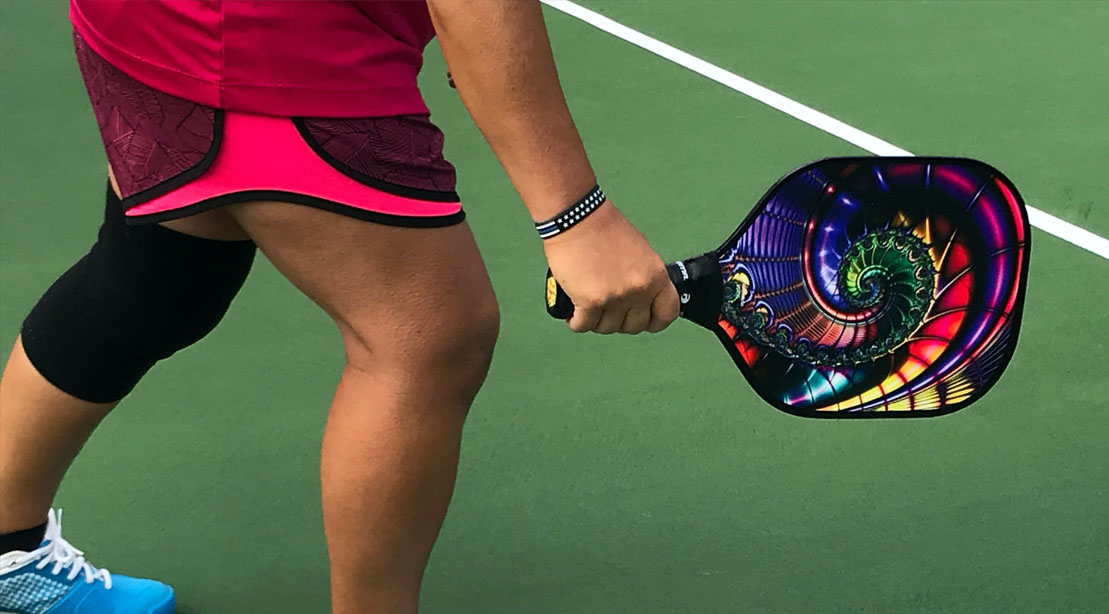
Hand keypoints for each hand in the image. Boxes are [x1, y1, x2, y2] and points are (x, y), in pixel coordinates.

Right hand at [543, 202, 679, 333]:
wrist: (578, 217)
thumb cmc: (603, 228)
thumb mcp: (640, 253)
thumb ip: (643, 278)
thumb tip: (638, 301)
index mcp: (656, 275)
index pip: (667, 313)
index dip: (654, 321)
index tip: (643, 320)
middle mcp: (640, 289)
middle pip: (633, 326)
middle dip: (619, 321)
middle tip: (606, 309)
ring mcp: (616, 297)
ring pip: (606, 328)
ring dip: (595, 320)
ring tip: (586, 304)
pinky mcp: (590, 301)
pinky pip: (583, 325)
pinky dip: (575, 320)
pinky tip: (572, 311)